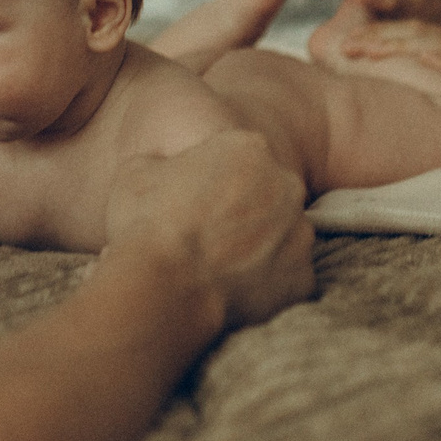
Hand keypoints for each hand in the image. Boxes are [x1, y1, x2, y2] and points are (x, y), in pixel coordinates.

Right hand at [102, 129, 313, 329]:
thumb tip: (164, 170)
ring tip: (216, 269)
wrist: (164, 287)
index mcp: (250, 148)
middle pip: (268, 195)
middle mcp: (287, 186)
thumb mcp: (135, 172)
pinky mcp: (304, 279)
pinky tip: (232, 292)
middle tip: (207, 237)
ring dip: (258, 249)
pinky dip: (265, 286)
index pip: (238, 158)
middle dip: (245, 212)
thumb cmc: (148, 224)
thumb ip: (163, 163)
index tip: (193, 203)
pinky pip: (287, 280)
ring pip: (282, 238)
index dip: (212, 181)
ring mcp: (300, 234)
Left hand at [317, 2, 440, 113]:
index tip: (339, 45)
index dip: (374, 37)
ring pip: (433, 43)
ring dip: (396, 44)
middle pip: (412, 33)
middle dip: (374, 37)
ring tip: (365, 49)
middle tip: (338, 45)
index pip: (408, 36)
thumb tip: (412, 103)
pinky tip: (423, 59)